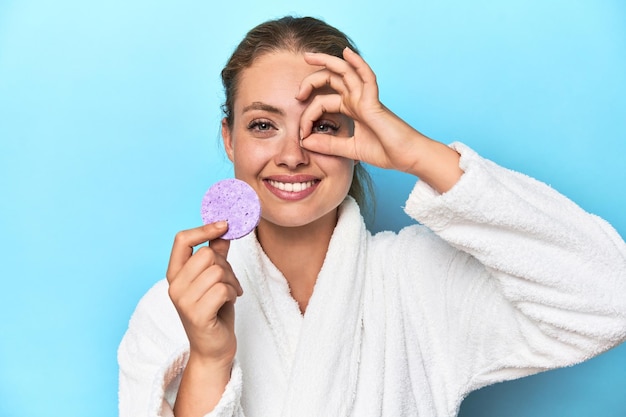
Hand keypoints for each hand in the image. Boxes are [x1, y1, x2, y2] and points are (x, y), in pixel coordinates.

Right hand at [166, 221, 241, 366]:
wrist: (213, 349)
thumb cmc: (214, 312)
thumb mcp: (214, 279)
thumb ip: (216, 254)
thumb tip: (223, 229)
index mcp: (175, 274)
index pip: (182, 240)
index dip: (204, 229)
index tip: (225, 225)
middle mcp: (174, 286)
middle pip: (206, 254)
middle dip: (226, 266)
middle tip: (230, 281)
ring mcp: (183, 301)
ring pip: (217, 271)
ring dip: (232, 281)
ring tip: (230, 293)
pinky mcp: (196, 314)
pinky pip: (222, 288)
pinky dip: (233, 293)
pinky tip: (230, 303)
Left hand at [297, 47, 419, 171]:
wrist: (407, 157)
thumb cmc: (385, 151)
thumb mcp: (349, 149)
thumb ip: (329, 145)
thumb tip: (305, 142)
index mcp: (351, 109)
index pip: (322, 102)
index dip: (308, 116)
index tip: (302, 134)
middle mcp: (357, 99)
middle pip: (331, 80)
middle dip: (311, 79)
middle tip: (297, 93)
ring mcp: (366, 98)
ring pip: (345, 72)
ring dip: (326, 61)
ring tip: (308, 56)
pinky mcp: (375, 102)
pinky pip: (367, 77)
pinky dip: (357, 63)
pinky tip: (346, 53)